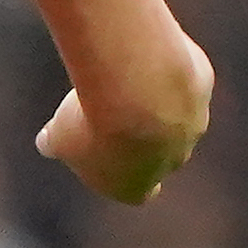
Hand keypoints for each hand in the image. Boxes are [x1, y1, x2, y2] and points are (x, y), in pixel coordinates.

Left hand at [35, 31, 212, 203]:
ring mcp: (193, 126)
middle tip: (111, 107)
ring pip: (175, 113)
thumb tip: (46, 142)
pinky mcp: (201, 88)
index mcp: (136, 188)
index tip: (109, 153)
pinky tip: (144, 55)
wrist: (136, 88)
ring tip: (124, 78)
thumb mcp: (60, 135)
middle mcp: (172, 162)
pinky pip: (181, 78)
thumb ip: (55, 142)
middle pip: (159, 152)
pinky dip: (163, 67)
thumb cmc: (93, 121)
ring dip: (153, 97)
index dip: (122, 174)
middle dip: (139, 132)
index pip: (138, 192)